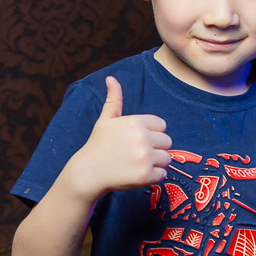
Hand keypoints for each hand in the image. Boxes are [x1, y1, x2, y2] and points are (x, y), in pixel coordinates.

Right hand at [68, 76, 171, 199]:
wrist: (88, 172)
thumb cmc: (98, 144)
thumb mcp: (106, 119)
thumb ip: (114, 99)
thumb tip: (110, 78)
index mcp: (136, 122)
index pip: (161, 126)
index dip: (151, 134)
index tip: (136, 140)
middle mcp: (142, 138)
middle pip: (167, 142)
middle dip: (155, 148)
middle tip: (136, 154)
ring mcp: (145, 158)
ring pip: (167, 159)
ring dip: (155, 163)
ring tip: (136, 164)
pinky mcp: (146, 175)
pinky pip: (162, 175)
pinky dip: (153, 177)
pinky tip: (136, 174)